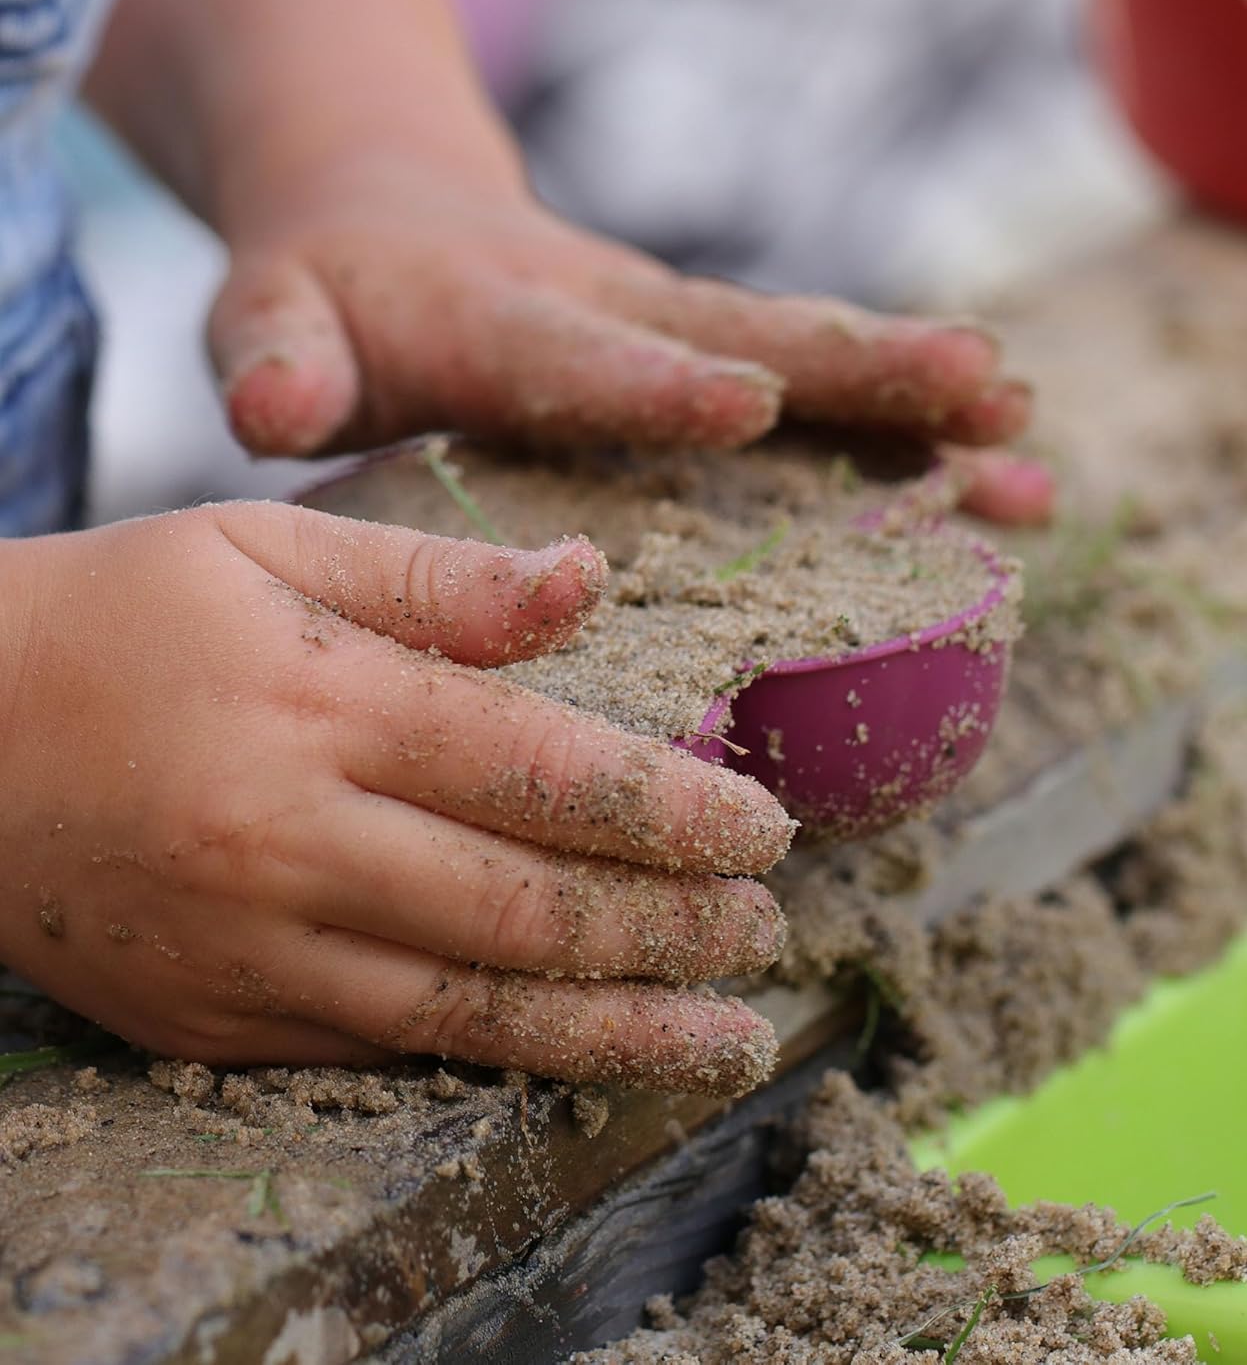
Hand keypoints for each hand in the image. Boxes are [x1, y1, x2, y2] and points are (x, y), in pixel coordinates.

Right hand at [0, 507, 792, 1093]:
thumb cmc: (121, 617)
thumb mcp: (268, 547)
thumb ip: (440, 578)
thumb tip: (588, 580)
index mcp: (324, 703)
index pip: (543, 771)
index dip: (673, 811)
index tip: (765, 829)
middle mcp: (293, 837)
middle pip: (527, 906)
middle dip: (671, 931)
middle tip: (766, 934)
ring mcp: (251, 946)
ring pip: (472, 1010)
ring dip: (617, 1029)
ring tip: (724, 1039)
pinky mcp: (212, 1018)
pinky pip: (385, 1049)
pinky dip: (499, 1058)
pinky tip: (579, 1054)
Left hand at [210, 149, 1052, 526]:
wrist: (389, 219)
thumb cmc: (330, 293)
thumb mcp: (275, 314)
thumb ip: (276, 354)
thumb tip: (275, 402)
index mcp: (509, 323)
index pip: (589, 355)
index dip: (661, 382)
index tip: (748, 400)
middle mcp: (620, 319)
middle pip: (755, 338)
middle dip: (866, 369)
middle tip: (983, 390)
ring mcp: (678, 340)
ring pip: (813, 368)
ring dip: (921, 407)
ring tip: (1029, 449)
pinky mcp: (711, 363)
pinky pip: (820, 400)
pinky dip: (912, 441)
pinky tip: (1002, 487)